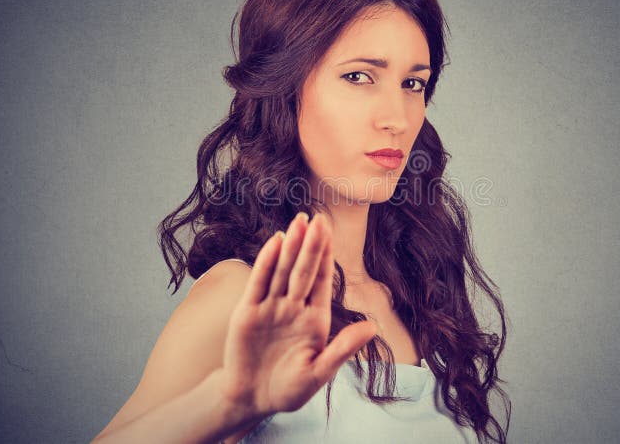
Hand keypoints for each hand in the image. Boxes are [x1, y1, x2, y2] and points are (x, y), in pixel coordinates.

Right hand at [218, 212, 377, 415]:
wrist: (252, 400)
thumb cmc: (289, 389)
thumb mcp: (319, 372)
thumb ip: (343, 348)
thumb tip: (372, 327)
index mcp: (314, 318)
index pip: (321, 280)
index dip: (325, 256)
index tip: (331, 232)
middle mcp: (293, 307)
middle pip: (303, 270)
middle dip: (311, 244)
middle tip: (318, 218)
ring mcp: (269, 307)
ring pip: (281, 271)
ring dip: (290, 247)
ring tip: (299, 222)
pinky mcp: (247, 313)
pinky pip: (258, 283)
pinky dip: (266, 262)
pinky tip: (275, 242)